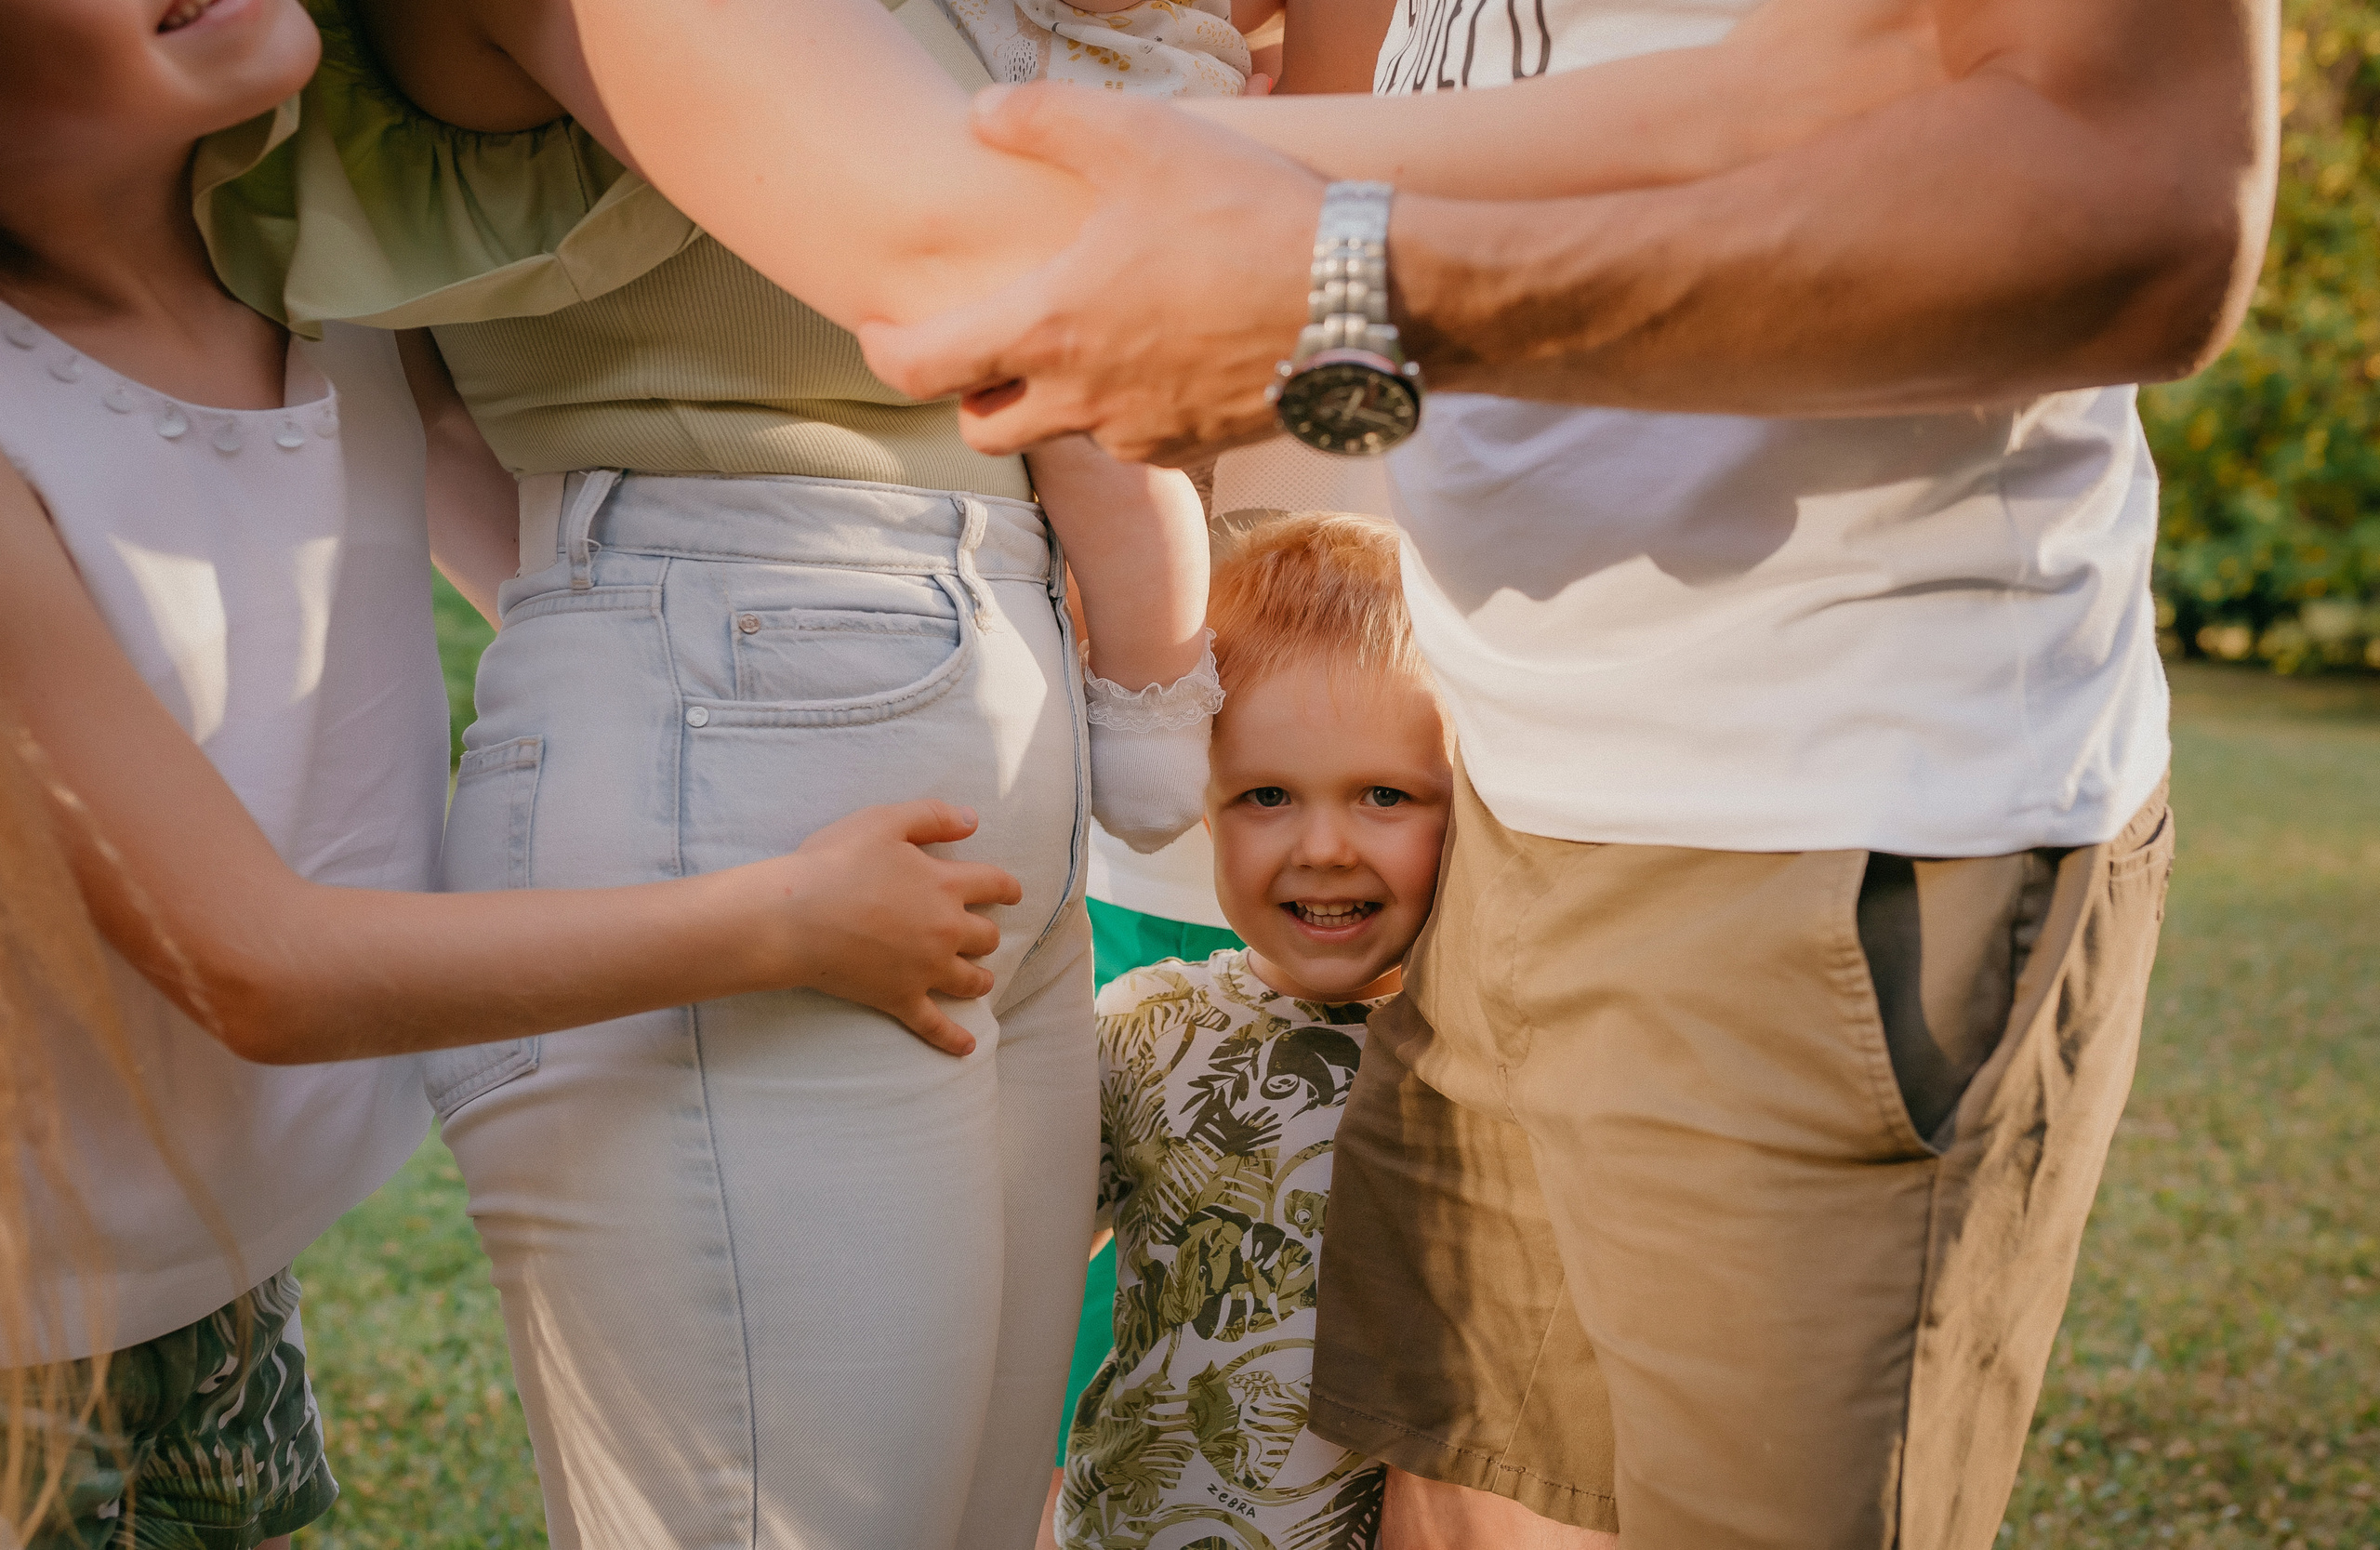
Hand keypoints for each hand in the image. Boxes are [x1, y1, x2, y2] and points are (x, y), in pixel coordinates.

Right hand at [757, 800, 1023, 1055]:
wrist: (795, 917)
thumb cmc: (835, 863)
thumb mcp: (884, 821)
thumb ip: (932, 816)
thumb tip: (971, 819)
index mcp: (946, 885)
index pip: (995, 885)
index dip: (1007, 887)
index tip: (1012, 893)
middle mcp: (945, 931)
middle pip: (987, 937)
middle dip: (987, 934)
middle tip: (981, 934)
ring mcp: (925, 969)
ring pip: (971, 980)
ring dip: (980, 978)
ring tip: (980, 979)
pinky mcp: (899, 998)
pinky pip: (934, 1025)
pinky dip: (953, 1039)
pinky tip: (968, 1048)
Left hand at [861, 83, 1321, 465]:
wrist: (1362, 295)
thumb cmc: (1247, 213)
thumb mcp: (1139, 137)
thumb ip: (1044, 118)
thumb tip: (980, 114)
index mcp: (1050, 330)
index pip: (928, 369)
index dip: (887, 353)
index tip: (877, 334)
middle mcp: (1085, 401)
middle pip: (986, 428)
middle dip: (969, 394)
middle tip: (978, 348)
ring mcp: (1144, 434)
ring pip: (1066, 435)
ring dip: (1055, 398)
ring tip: (1084, 338)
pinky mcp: (1199, 448)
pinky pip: (1137, 439)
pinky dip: (1125, 406)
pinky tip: (1158, 354)